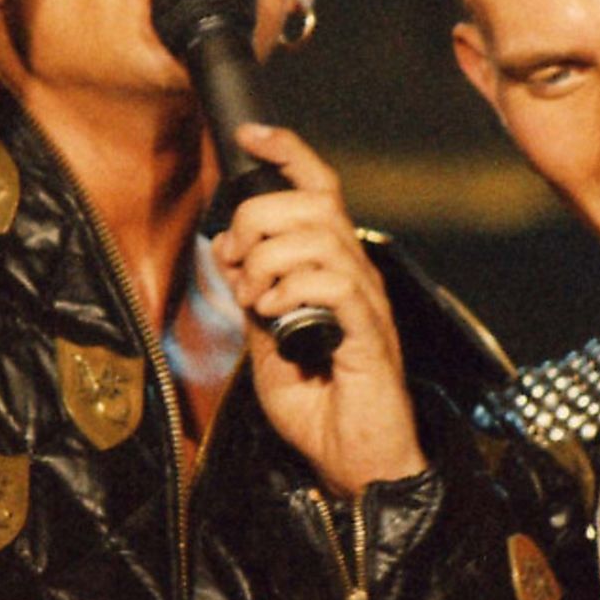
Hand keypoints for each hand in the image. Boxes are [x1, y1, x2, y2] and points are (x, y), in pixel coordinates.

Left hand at [211, 124, 426, 496]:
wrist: (355, 463)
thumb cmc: (319, 408)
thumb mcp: (266, 343)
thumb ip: (253, 296)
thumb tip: (228, 253)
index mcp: (335, 269)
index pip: (320, 189)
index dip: (289, 153)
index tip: (249, 136)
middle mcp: (358, 275)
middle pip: (313, 204)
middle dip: (258, 218)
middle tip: (235, 262)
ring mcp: (367, 302)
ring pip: (320, 238)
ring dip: (270, 259)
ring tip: (255, 297)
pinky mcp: (371, 334)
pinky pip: (334, 284)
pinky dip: (293, 289)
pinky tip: (277, 314)